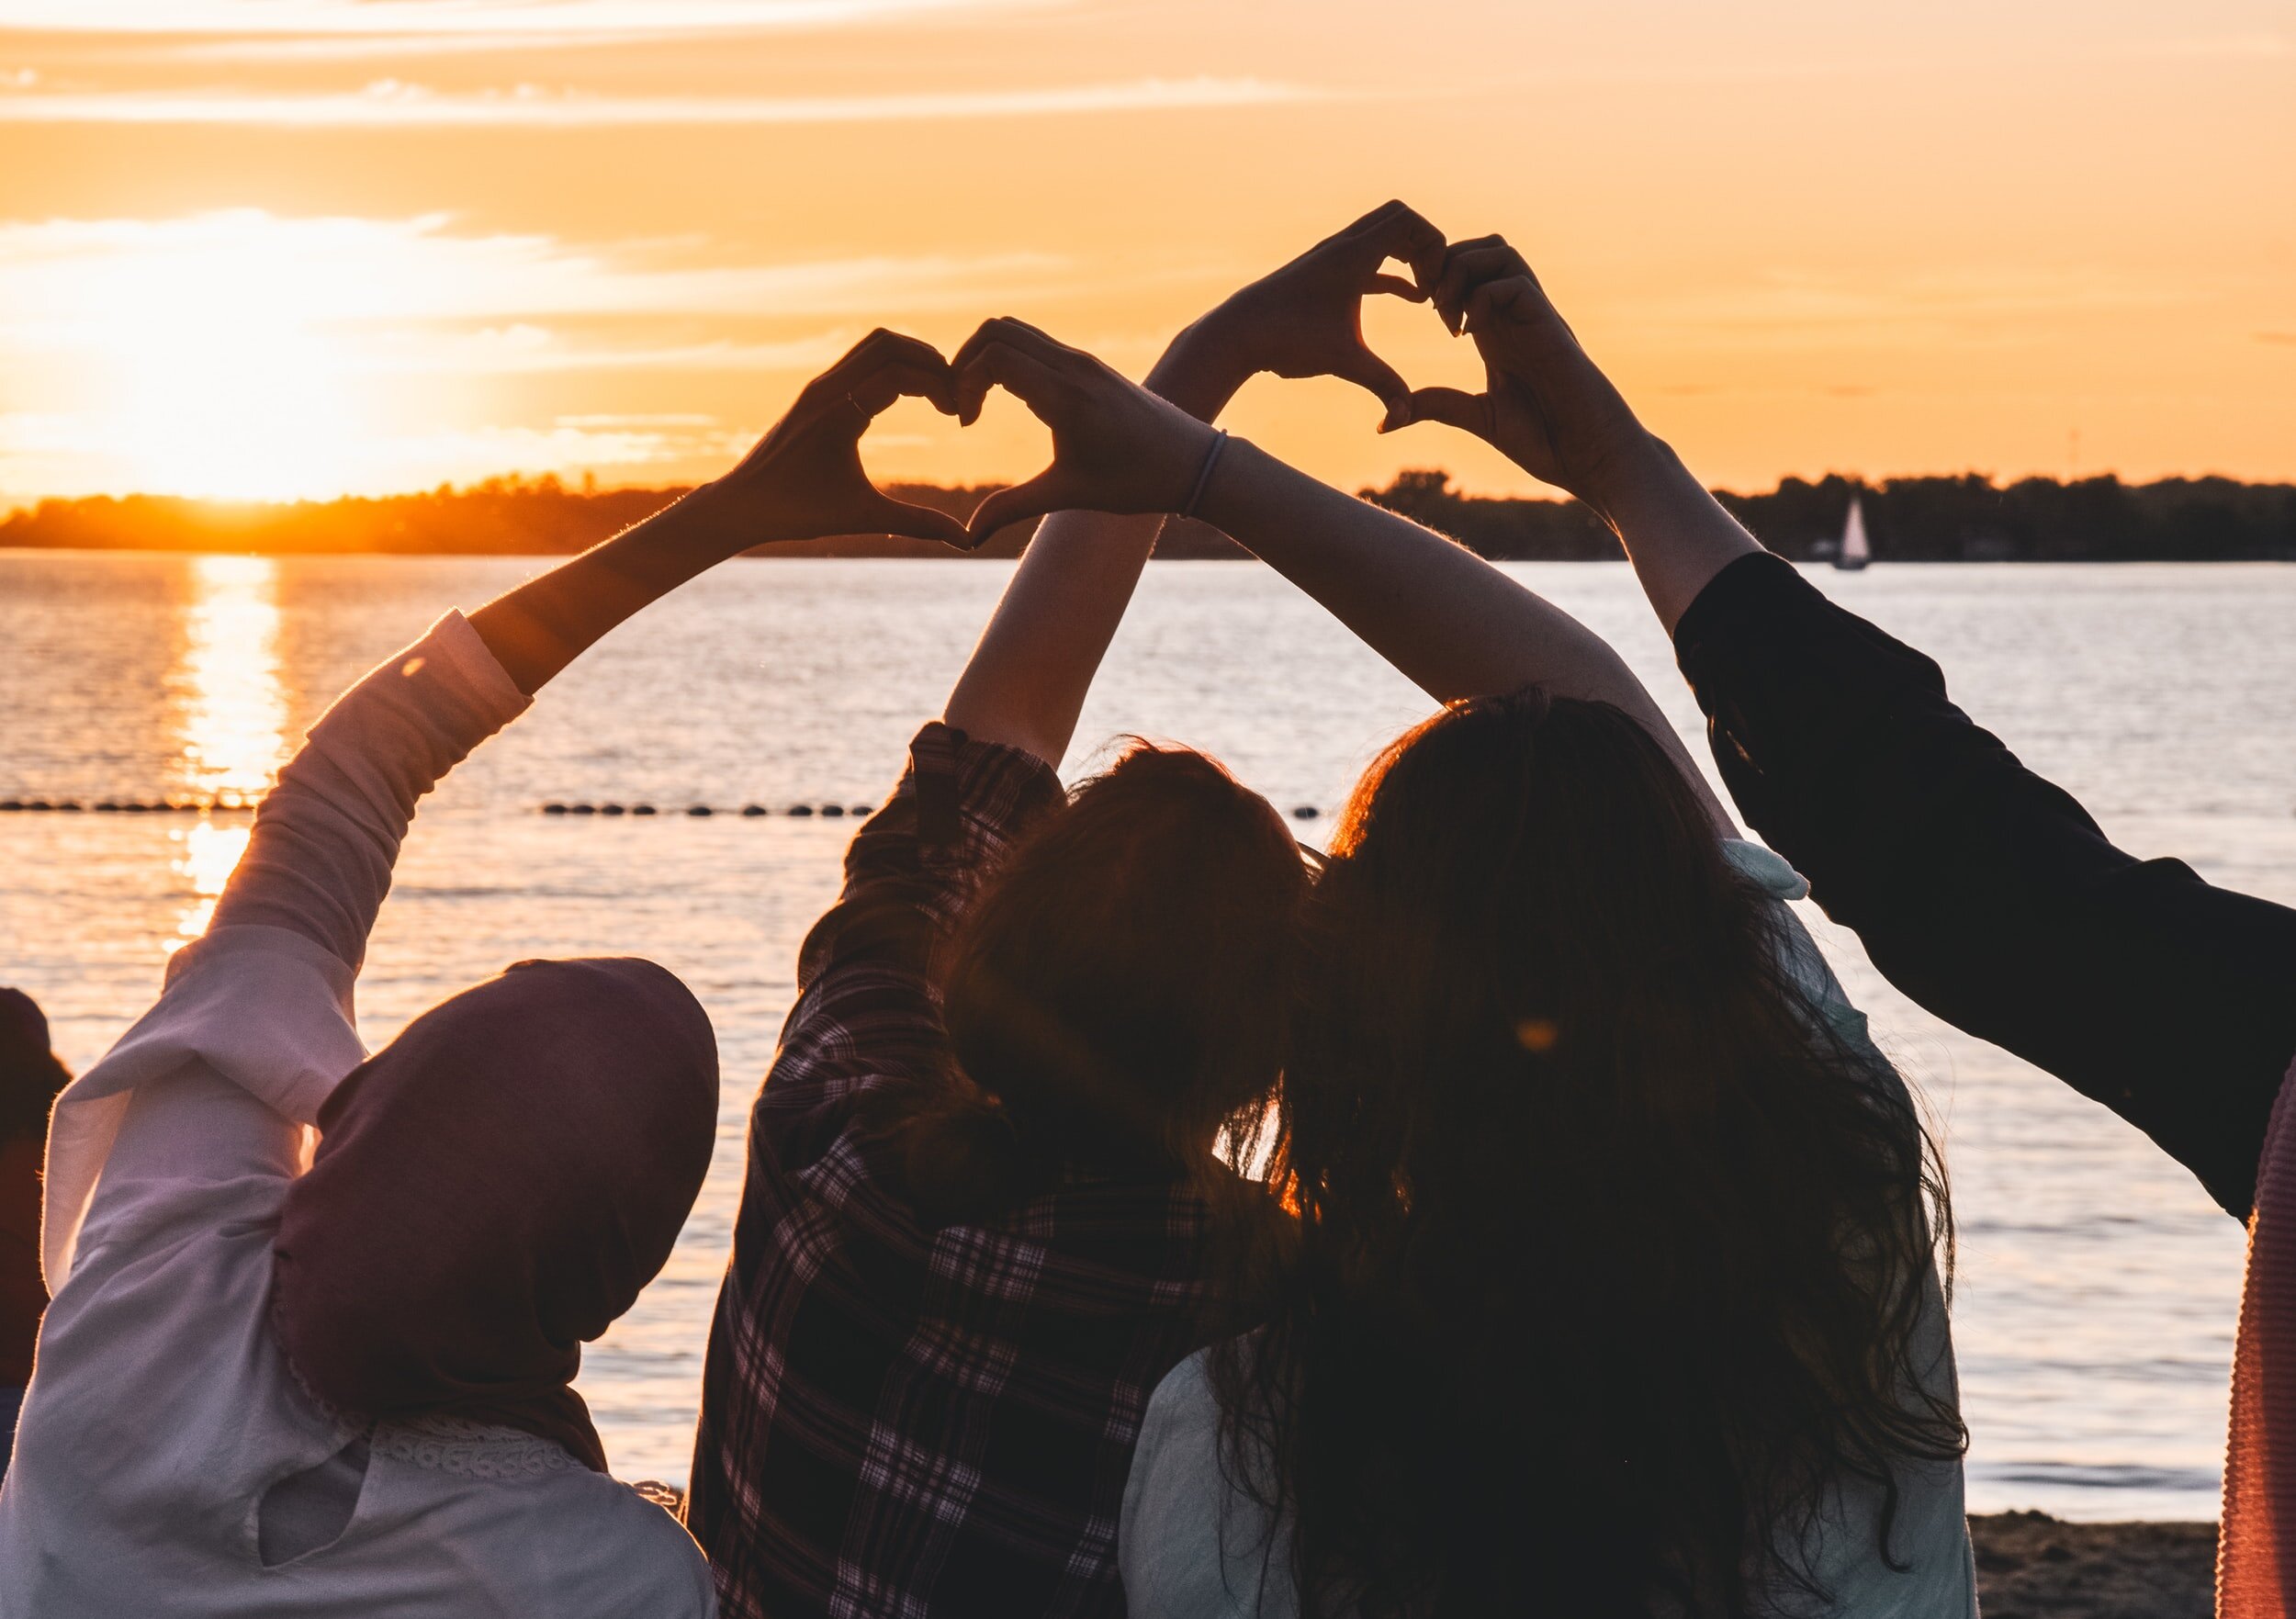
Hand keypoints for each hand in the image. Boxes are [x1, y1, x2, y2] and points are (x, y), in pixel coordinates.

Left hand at [710, 329, 969, 548]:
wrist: (741, 504)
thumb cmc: (797, 513)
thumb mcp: (864, 517)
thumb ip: (918, 524)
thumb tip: (968, 541)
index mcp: (838, 413)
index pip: (900, 373)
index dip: (939, 386)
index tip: (958, 415)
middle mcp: (826, 389)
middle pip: (889, 343)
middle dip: (930, 360)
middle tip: (955, 392)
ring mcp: (818, 385)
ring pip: (874, 344)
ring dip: (911, 357)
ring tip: (938, 389)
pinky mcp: (816, 391)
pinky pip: (860, 358)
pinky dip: (891, 363)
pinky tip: (910, 393)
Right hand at [952, 318, 1217, 540]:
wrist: (1193, 462)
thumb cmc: (1136, 482)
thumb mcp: (1069, 494)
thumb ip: (1013, 507)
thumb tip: (969, 537)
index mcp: (1066, 395)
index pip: (994, 355)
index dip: (964, 383)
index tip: (967, 422)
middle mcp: (1073, 367)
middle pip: (996, 328)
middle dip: (965, 361)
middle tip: (963, 405)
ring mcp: (1082, 361)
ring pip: (1015, 329)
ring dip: (986, 356)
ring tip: (980, 401)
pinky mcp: (1089, 365)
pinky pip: (1036, 342)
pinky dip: (1010, 358)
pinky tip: (1011, 399)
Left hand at [1166, 200, 1447, 428]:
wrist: (1234, 334)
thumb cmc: (1286, 340)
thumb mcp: (1341, 361)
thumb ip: (1382, 385)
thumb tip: (1406, 416)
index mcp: (1351, 255)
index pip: (1408, 220)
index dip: (1434, 245)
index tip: (1436, 286)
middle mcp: (1341, 248)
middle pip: (1399, 220)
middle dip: (1426, 247)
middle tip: (1437, 283)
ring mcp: (1330, 259)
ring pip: (1383, 237)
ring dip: (1410, 258)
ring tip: (1428, 293)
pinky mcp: (1324, 275)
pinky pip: (1370, 260)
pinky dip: (1394, 271)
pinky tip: (1410, 298)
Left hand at [1394, 237, 1653, 511]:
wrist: (1593, 457)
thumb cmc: (1547, 441)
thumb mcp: (1480, 418)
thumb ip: (1440, 407)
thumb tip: (1386, 419)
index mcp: (1497, 331)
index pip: (1466, 273)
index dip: (1436, 278)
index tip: (1418, 308)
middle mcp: (1516, 315)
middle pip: (1482, 248)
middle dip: (1444, 263)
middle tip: (1428, 305)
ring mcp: (1535, 316)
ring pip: (1500, 252)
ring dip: (1462, 272)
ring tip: (1447, 315)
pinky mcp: (1550, 327)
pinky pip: (1515, 284)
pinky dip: (1483, 297)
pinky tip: (1470, 333)